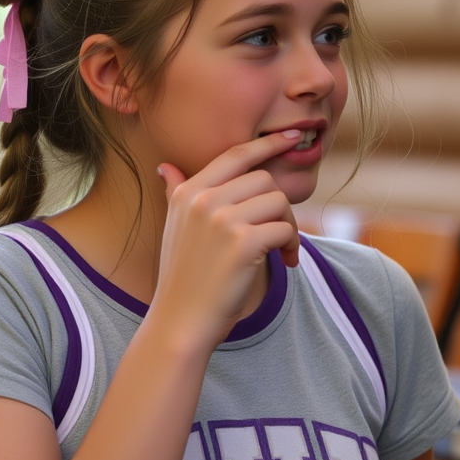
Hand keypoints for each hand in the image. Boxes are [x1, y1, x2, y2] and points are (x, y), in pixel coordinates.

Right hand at [152, 130, 302, 345]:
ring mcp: (222, 220)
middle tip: (281, 233)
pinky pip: (284, 229)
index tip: (293, 138)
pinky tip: (286, 262)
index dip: (268, 143)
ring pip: (278, 202)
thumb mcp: (175, 229)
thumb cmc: (184, 277)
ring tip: (283, 250)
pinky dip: (292, 245)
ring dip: (290, 226)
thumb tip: (166, 167)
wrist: (180, 321)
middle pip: (264, 179)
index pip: (236, 154)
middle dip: (279, 206)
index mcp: (188, 192)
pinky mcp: (243, 243)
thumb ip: (176, 194)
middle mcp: (203, 200)